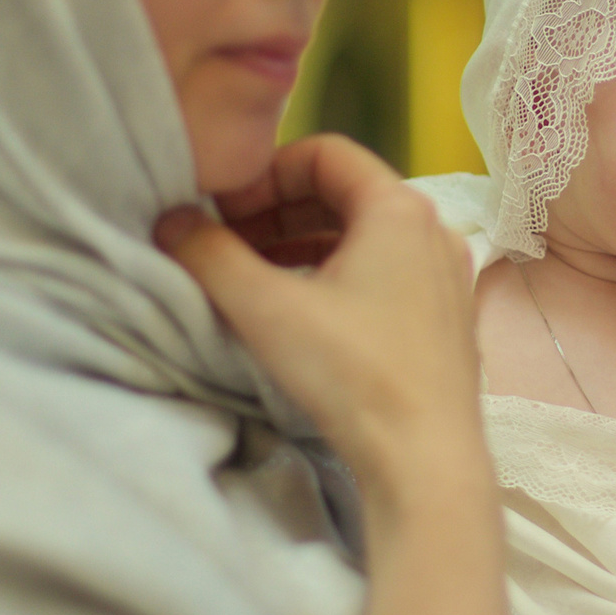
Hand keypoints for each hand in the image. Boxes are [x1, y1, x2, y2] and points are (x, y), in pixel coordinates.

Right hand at [156, 134, 484, 500]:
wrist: (425, 460)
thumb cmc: (355, 376)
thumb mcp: (265, 308)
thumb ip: (209, 256)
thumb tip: (170, 222)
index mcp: (399, 209)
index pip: (324, 154)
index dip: (264, 174)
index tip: (223, 210)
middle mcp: (433, 232)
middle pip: (343, 195)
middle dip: (277, 212)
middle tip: (226, 243)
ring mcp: (445, 278)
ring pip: (363, 239)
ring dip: (302, 247)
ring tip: (251, 278)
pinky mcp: (444, 321)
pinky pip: (383, 276)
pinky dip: (335, 278)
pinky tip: (297, 314)